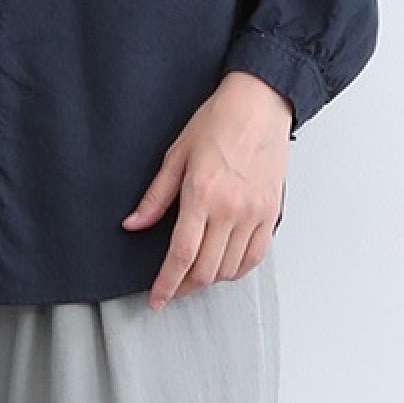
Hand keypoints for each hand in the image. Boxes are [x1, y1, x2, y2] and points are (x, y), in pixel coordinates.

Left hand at [122, 70, 291, 310]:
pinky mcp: (271, 214)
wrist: (260, 104)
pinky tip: (224, 263)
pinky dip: (237, 269)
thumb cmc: (218, 120)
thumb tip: (132, 224)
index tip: (156, 298)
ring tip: (195, 273)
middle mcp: (230, 210)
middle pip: (206, 270)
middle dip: (184, 286)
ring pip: (230, 269)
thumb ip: (155, 195)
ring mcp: (254, 214)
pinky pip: (254, 257)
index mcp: (202, 194)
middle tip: (172, 286)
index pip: (181, 255)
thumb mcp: (177, 153)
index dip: (166, 284)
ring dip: (210, 278)